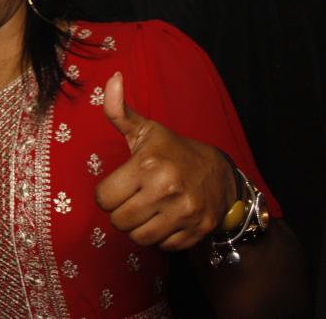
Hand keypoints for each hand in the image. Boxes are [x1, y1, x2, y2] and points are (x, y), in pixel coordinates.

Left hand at [95, 72, 236, 250]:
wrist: (220, 173)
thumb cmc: (172, 150)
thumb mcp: (145, 130)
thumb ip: (119, 110)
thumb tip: (112, 78)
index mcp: (149, 165)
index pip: (104, 198)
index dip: (107, 194)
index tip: (120, 185)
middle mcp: (167, 190)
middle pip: (119, 221)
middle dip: (121, 212)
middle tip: (133, 199)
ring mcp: (184, 213)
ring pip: (138, 237)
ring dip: (138, 227)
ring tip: (147, 210)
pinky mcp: (196, 232)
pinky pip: (161, 247)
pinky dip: (160, 237)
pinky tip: (166, 219)